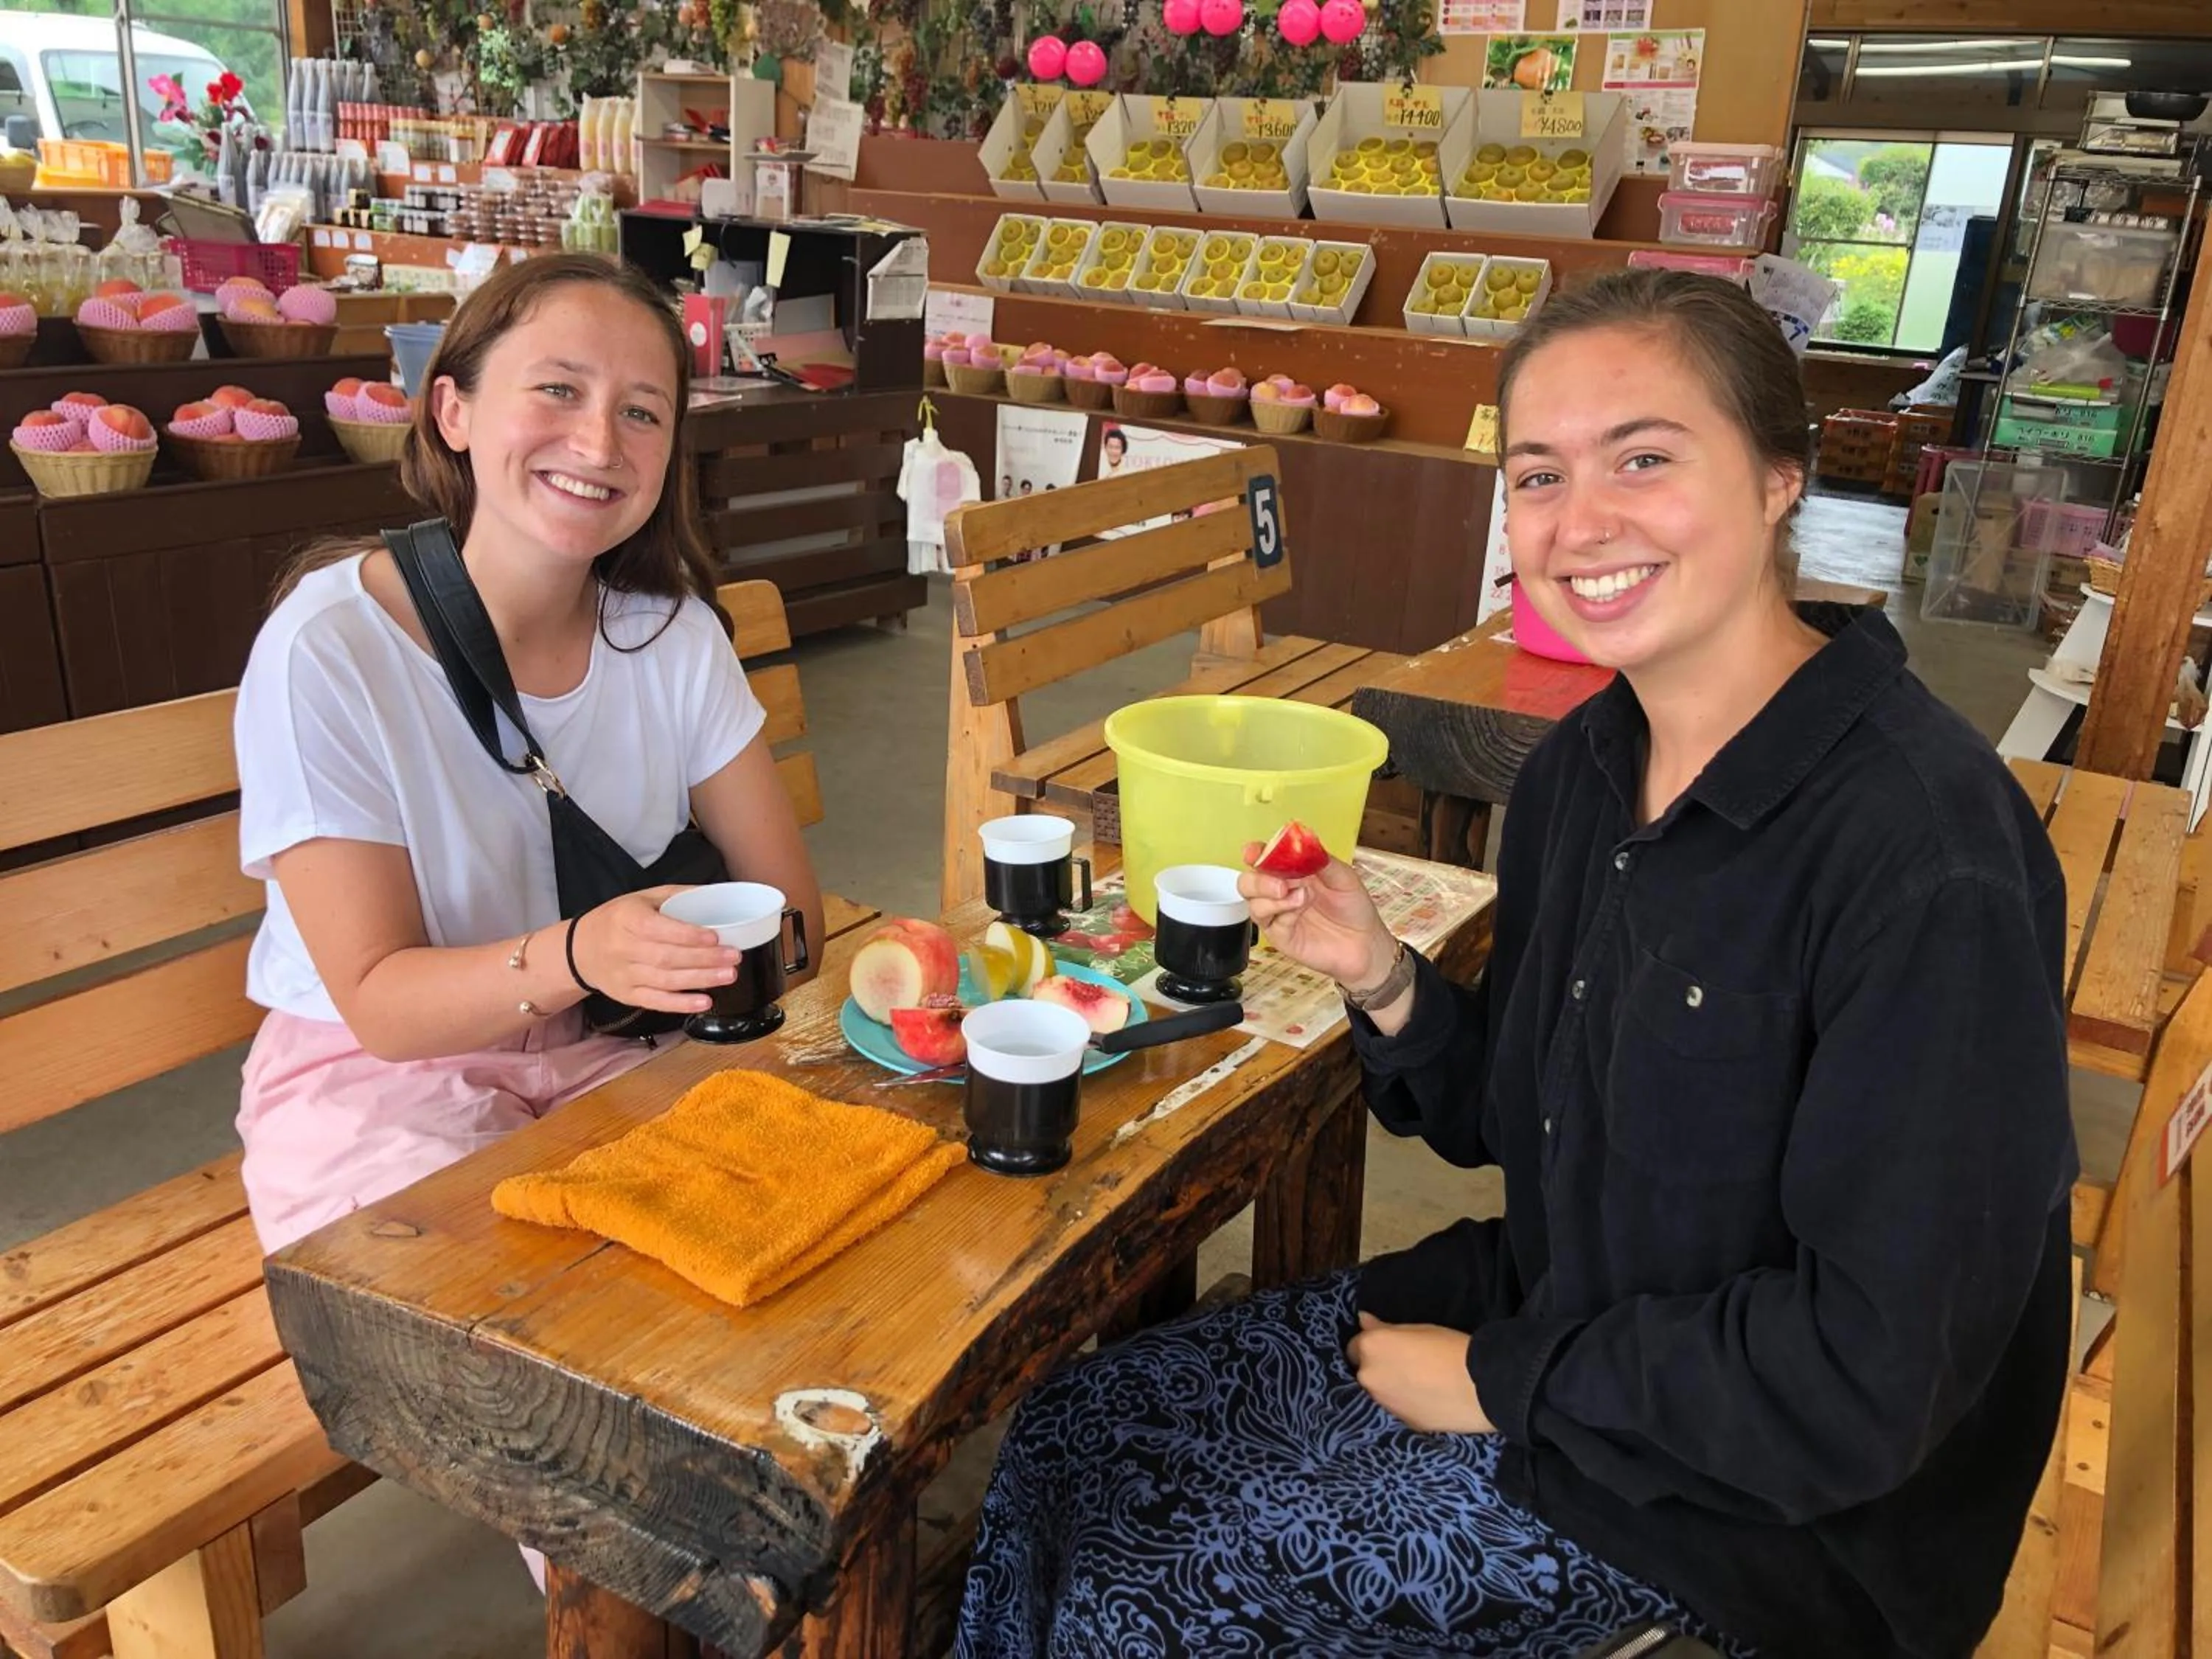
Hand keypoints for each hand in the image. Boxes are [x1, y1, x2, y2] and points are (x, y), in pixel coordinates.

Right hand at [568, 886, 738, 1013]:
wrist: (581, 949)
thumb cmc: (619, 919)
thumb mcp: (643, 898)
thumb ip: (677, 896)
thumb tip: (717, 895)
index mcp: (627, 918)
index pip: (658, 929)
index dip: (687, 935)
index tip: (715, 937)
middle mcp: (623, 948)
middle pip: (666, 957)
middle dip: (703, 959)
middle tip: (733, 957)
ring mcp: (624, 975)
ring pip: (665, 981)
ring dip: (700, 980)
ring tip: (728, 976)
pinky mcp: (627, 995)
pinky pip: (656, 1002)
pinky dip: (681, 1004)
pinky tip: (704, 1002)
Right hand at [1238, 843, 1395, 990]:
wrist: (1366, 941)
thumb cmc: (1354, 908)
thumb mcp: (1343, 877)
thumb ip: (1321, 861)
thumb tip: (1304, 846)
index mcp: (1291, 872)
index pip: (1263, 859)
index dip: (1254, 854)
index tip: (1254, 853)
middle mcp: (1280, 892)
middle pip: (1247, 883)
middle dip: (1258, 881)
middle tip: (1281, 885)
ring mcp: (1279, 916)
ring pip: (1254, 905)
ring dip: (1272, 898)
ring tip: (1302, 897)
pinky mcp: (1282, 937)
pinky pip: (1271, 924)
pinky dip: (1284, 913)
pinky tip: (1301, 910)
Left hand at [1347, 1313, 1494, 1433]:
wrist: (1479, 1386)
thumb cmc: (1449, 1348)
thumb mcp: (1416, 1329)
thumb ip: (1383, 1328)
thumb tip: (1362, 1320)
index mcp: (1371, 1348)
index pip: (1355, 1346)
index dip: (1371, 1346)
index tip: (1388, 1348)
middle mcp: (1368, 1376)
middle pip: (1363, 1371)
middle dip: (1377, 1369)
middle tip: (1404, 1366)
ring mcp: (1381, 1403)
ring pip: (1377, 1392)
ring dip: (1388, 1387)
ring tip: (1416, 1385)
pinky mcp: (1398, 1422)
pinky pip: (1393, 1409)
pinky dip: (1402, 1404)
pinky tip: (1423, 1400)